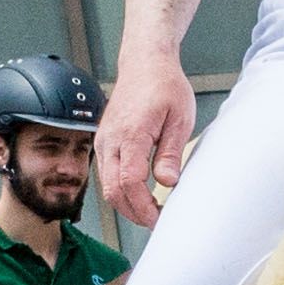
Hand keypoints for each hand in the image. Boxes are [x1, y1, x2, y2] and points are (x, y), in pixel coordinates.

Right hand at [95, 49, 198, 227]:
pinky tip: (139, 194)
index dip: (143, 207)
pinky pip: (106, 174)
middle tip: (157, 221)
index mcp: (131, 134)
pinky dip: (120, 190)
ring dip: (126, 204)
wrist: (145, 63)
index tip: (159, 219)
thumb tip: (167, 182)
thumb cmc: (164, 85)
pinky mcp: (104, 141)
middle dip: (134, 213)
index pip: (129, 183)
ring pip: (106, 186)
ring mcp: (104, 141)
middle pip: (113, 191)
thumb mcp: (180, 119)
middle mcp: (111, 140)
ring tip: (151, 211)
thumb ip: (171, 153)